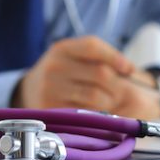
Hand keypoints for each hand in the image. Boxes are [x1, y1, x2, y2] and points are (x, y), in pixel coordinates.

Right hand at [11, 36, 159, 119]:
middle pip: (100, 74)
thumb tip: (130, 71)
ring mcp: (50, 89)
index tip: (129, 70)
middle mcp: (54, 66)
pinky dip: (98, 114)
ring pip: (96, 96)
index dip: (115, 57)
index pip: (93, 46)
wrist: (30, 89)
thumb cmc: (64, 71)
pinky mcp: (50, 110)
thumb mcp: (75, 56)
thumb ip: (100, 59)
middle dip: (118, 85)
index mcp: (62, 48)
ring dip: (110, 101)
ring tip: (110, 102)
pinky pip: (85, 114)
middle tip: (122, 92)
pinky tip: (97, 112)